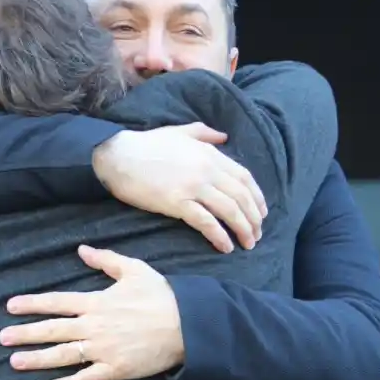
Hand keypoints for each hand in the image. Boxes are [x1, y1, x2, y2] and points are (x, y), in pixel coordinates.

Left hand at [0, 245, 184, 379]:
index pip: (57, 302)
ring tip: (15, 361)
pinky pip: (87, 378)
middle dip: (25, 333)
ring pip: (63, 355)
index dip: (32, 304)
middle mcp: (95, 326)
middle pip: (53, 330)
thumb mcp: (134, 269)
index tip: (11, 306)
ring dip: (37, 359)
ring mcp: (104, 349)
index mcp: (97, 302)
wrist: (187, 324)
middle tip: (2, 337)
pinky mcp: (116, 369)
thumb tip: (81, 250)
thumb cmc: (162, 295)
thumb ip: (105, 260)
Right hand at [91, 124, 266, 252]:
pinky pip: (206, 222)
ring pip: (229, 211)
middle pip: (241, 197)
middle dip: (254, 218)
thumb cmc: (146, 144)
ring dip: (243, 229)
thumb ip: (204, 133)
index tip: (262, 212)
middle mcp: (206, 169)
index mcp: (209, 153)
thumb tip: (224, 136)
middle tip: (257, 234)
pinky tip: (225, 247)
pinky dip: (219, 236)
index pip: (244, 177)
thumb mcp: (179, 132)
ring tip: (248, 244)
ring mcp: (193, 186)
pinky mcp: (177, 203)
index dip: (257, 197)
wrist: (117, 156)